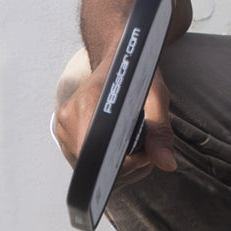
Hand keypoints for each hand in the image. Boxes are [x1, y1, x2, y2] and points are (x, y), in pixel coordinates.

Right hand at [54, 58, 176, 184]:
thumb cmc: (136, 76)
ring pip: (94, 168)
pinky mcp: (67, 137)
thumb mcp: (156, 97)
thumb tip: (166, 163)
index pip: (99, 152)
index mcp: (88, 103)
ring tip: (138, 147)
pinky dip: (112, 164)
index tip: (145, 157)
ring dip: (122, 167)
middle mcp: (69, 118)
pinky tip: (127, 150)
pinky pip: (90, 163)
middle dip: (128, 167)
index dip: (125, 163)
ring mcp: (64, 129)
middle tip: (148, 150)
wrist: (118, 62)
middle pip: (97, 164)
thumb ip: (160, 132)